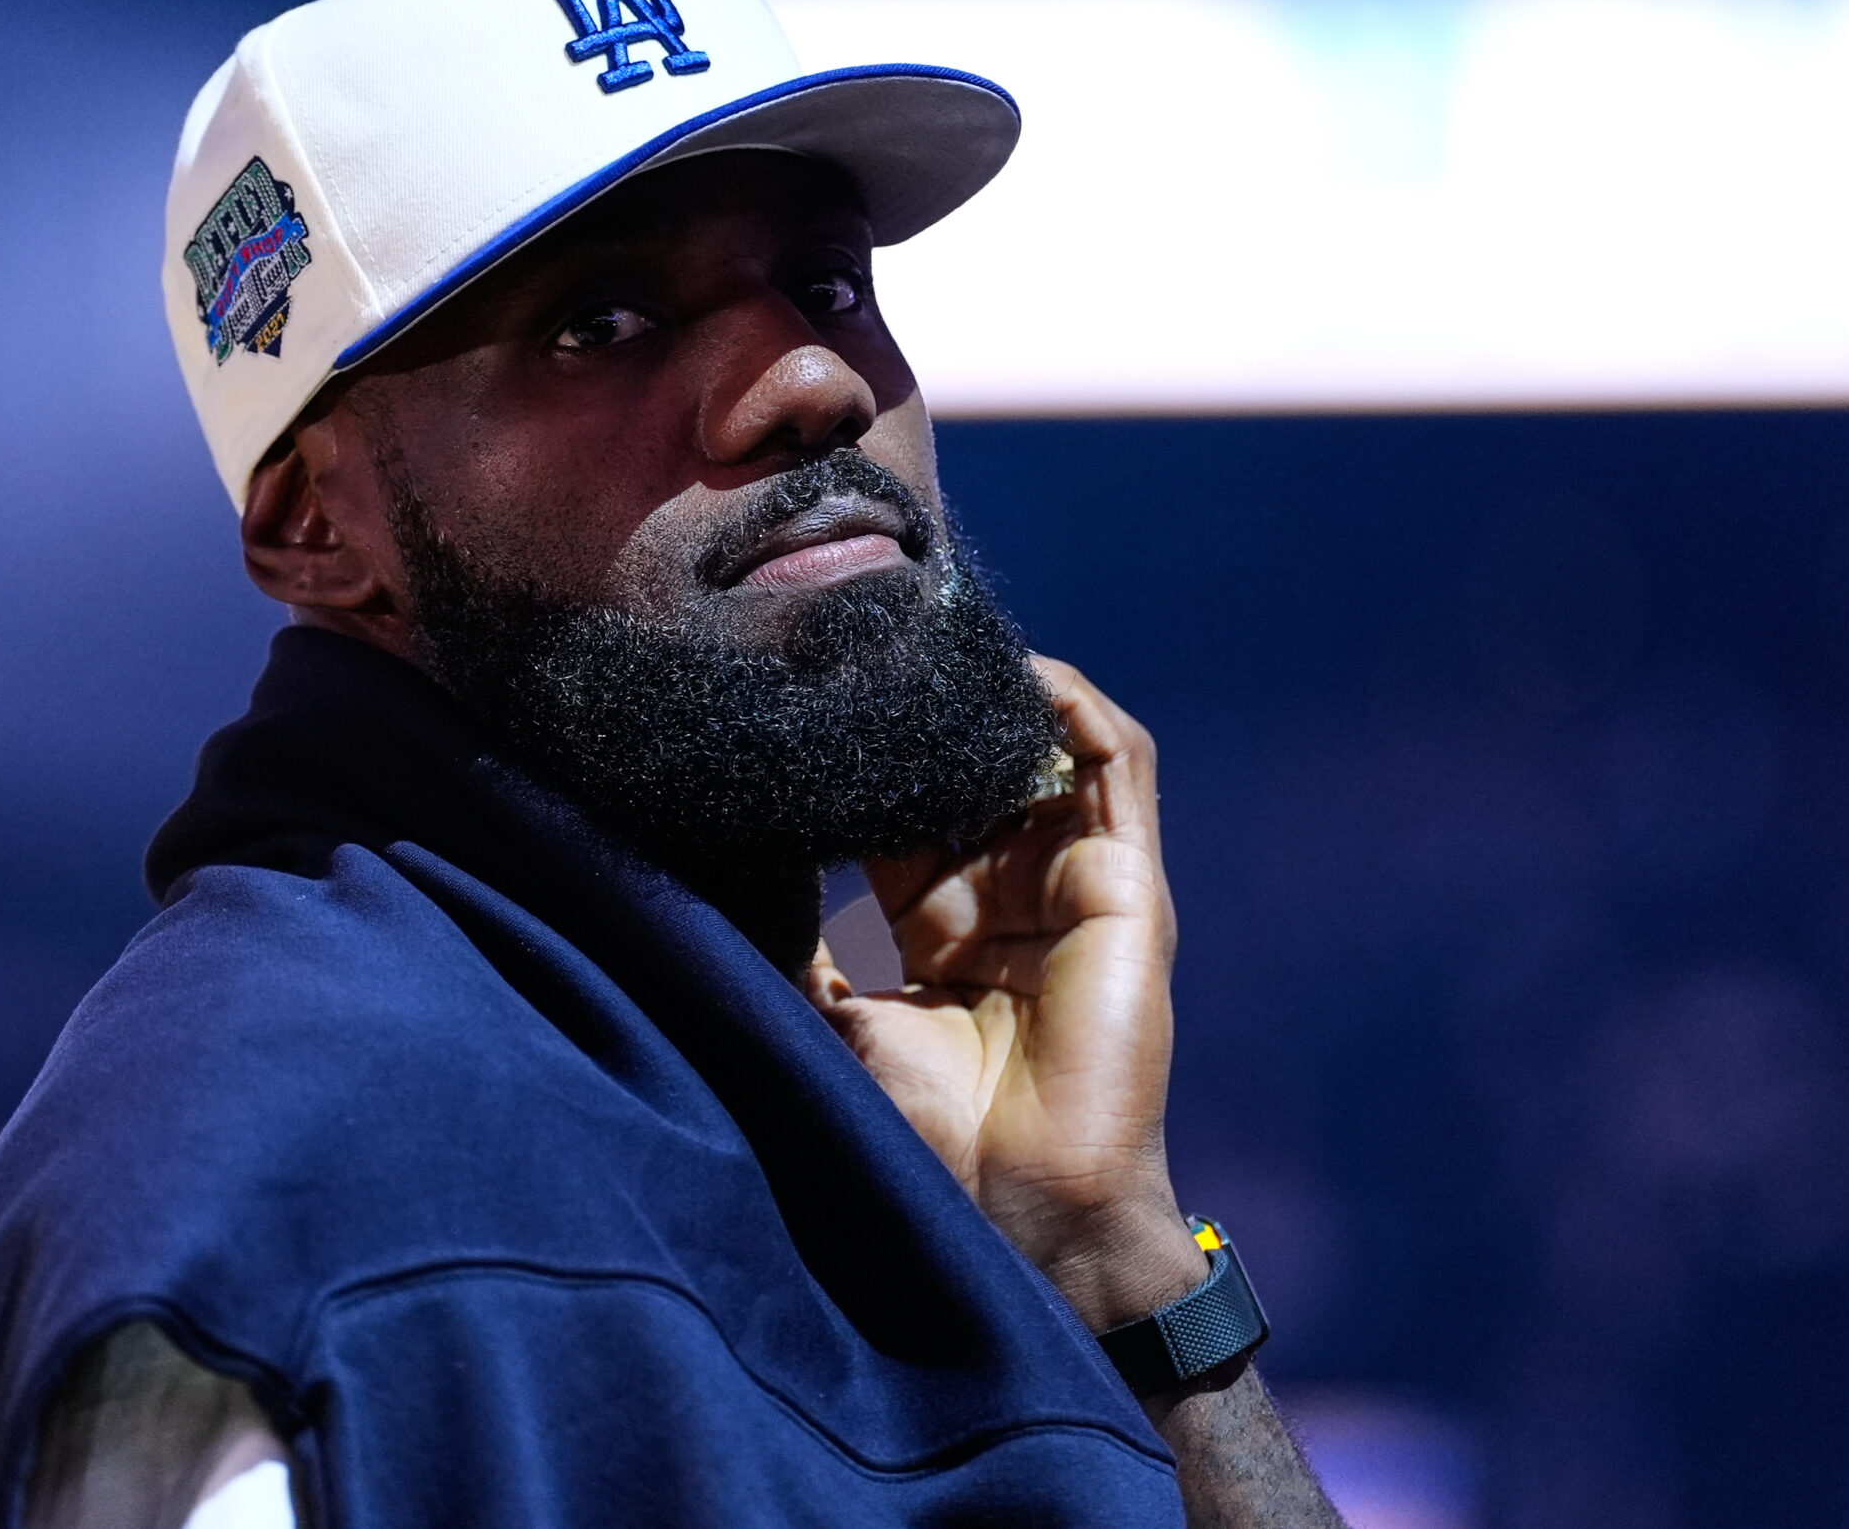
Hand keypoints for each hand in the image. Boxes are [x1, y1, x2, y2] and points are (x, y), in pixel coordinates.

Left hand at [805, 655, 1207, 1328]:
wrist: (1025, 1208)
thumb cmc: (933, 1140)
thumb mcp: (837, 1027)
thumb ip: (797, 954)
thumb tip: (719, 889)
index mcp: (945, 927)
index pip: (907, 812)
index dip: (865, 759)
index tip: (805, 702)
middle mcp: (1012, 895)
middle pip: (977, 768)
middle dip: (930, 708)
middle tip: (866, 642)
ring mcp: (1077, 883)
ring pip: (1051, 748)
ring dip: (1004, 692)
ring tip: (944, 639)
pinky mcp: (1129, 881)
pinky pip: (1120, 765)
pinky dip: (1074, 707)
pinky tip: (1017, 671)